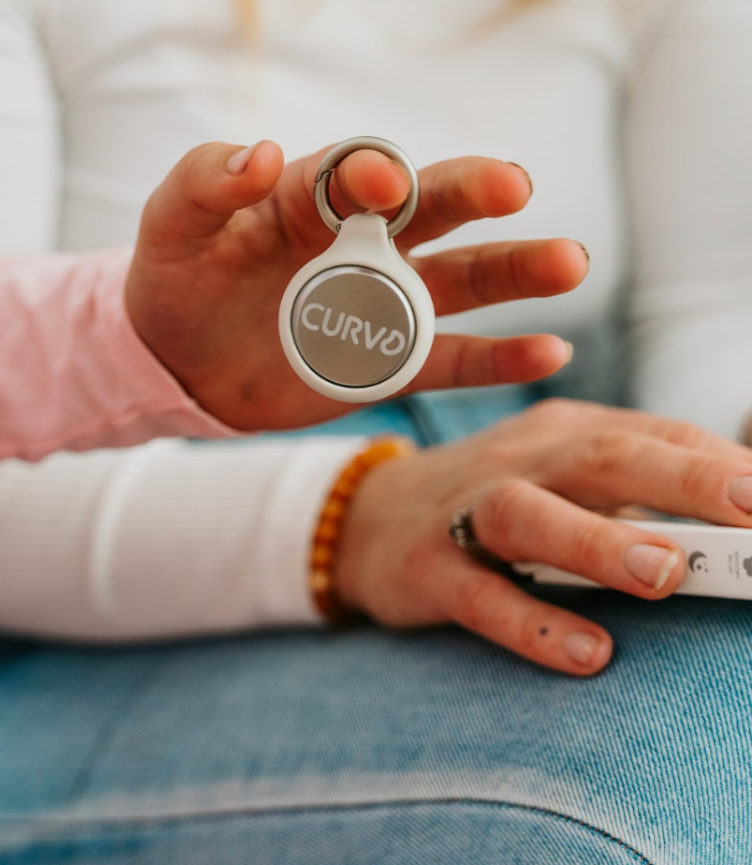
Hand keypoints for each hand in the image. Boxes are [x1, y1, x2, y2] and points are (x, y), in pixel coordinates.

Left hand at [125, 140, 588, 429]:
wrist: (174, 358)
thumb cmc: (175, 277)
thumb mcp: (172, 224)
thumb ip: (208, 181)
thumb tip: (264, 151)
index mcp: (312, 196)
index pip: (355, 172)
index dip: (371, 173)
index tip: (383, 182)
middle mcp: (364, 240)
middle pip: (432, 209)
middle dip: (473, 194)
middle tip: (516, 185)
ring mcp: (382, 303)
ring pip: (461, 281)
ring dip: (514, 270)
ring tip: (569, 262)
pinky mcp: (387, 364)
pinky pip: (451, 360)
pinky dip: (499, 357)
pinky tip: (549, 349)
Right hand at [334, 398, 751, 675]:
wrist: (370, 515)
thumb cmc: (494, 498)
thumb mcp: (564, 476)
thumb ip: (635, 491)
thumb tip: (739, 506)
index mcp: (567, 433)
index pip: (655, 437)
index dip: (721, 465)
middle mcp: (523, 461)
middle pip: (602, 458)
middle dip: (681, 481)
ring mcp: (468, 510)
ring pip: (530, 515)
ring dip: (598, 542)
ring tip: (664, 574)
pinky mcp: (428, 566)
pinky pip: (480, 594)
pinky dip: (532, 622)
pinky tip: (587, 652)